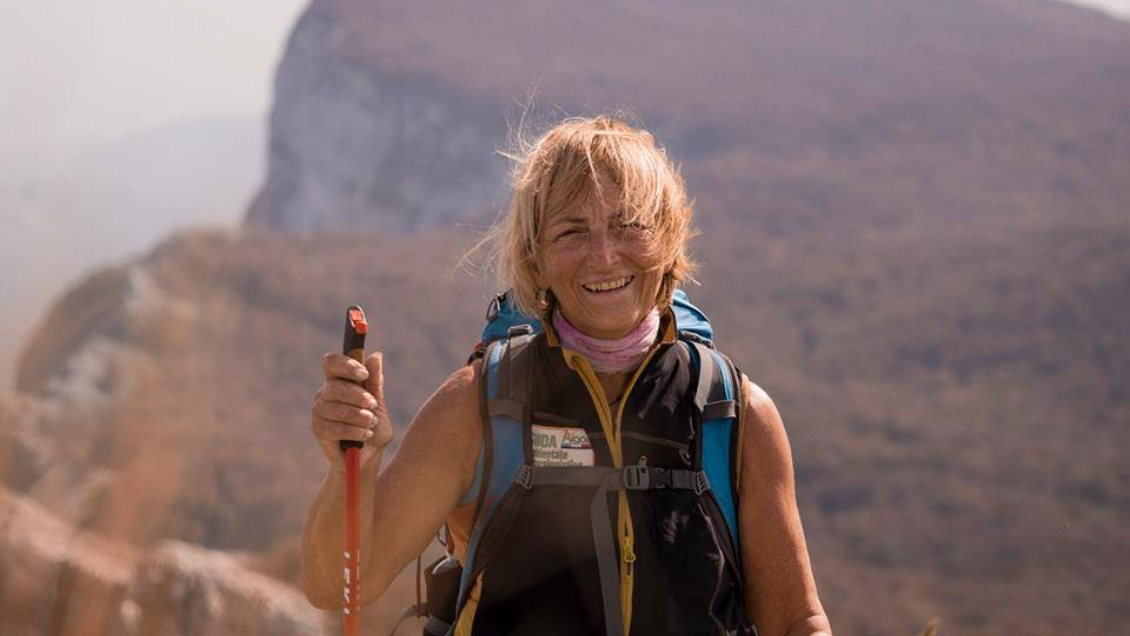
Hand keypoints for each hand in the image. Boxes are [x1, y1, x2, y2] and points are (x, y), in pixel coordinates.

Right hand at [311, 351, 393, 471]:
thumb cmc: (373, 428)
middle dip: (357, 396)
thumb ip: (375, 382)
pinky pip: (334, 427)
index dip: (345, 365)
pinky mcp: (318, 430)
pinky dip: (354, 431)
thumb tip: (376, 355)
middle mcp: (324, 394)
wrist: (368, 457)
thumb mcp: (378, 404)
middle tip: (373, 405)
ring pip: (336, 408)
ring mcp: (319, 412)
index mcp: (338, 382)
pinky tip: (365, 435)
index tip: (363, 374)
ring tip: (371, 423)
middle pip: (334, 386)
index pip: (331, 363)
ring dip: (359, 416)